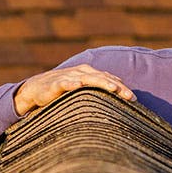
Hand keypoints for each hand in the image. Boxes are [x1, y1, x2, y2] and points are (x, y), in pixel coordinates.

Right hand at [13, 64, 135, 115]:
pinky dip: (72, 83)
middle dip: (118, 87)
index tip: (135, 100)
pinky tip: (79, 85)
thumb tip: (117, 95)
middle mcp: (81, 72)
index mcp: (89, 73)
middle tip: (131, 96)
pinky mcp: (55, 84)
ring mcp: (69, 77)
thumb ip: (97, 90)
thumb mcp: (82, 90)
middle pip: (103, 78)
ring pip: (89, 78)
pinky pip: (65, 83)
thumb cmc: (62, 90)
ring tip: (114, 88)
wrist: (35, 89)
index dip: (122, 88)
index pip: (110, 79)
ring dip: (102, 82)